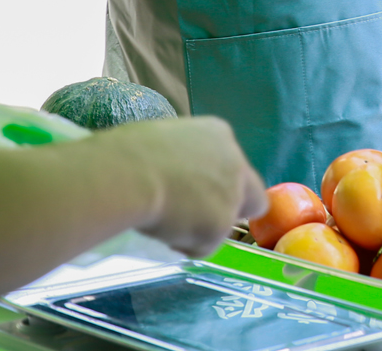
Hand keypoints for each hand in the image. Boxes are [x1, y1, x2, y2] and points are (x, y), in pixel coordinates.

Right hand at [114, 117, 270, 255]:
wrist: (129, 173)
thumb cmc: (131, 152)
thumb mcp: (166, 143)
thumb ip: (185, 159)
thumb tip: (175, 174)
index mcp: (219, 135)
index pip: (234, 164)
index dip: (218, 181)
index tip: (198, 190)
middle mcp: (235, 164)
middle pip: (252, 198)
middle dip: (231, 211)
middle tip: (199, 219)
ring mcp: (231, 197)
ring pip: (223, 226)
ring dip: (199, 229)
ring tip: (163, 221)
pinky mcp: (220, 227)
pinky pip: (203, 245)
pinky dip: (186, 244)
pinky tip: (163, 229)